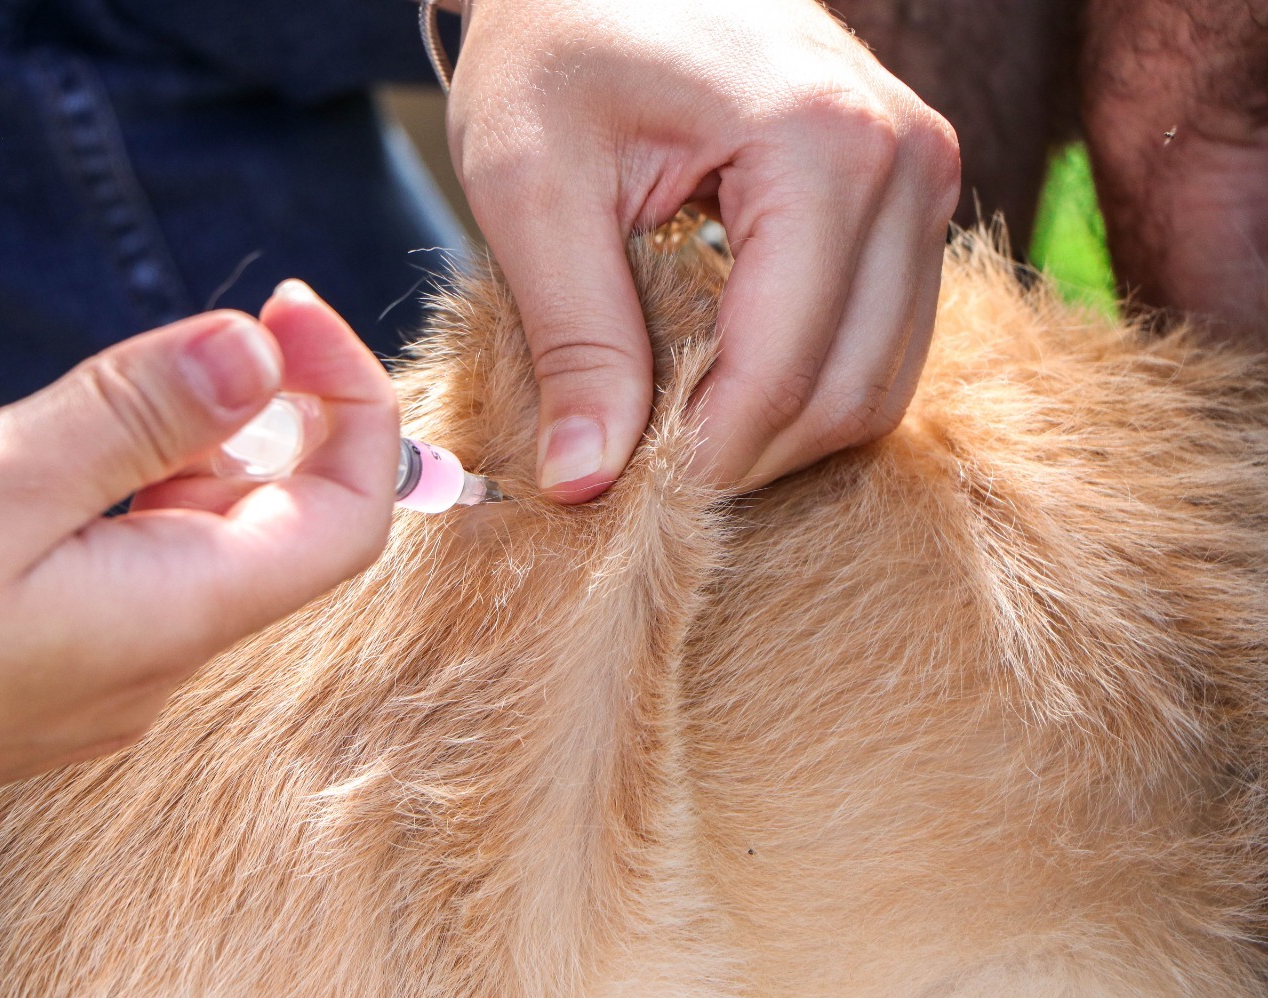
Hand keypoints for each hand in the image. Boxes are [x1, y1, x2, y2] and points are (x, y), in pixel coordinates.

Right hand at [0, 281, 396, 873]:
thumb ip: (137, 414)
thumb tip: (261, 352)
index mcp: (175, 618)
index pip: (347, 514)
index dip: (347, 401)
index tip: (285, 309)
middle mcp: (155, 656)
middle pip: (237, 500)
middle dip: (156, 416)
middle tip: (37, 406)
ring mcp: (92, 666)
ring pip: (134, 508)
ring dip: (53, 451)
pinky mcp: (31, 662)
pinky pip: (67, 544)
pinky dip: (7, 493)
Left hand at [448, 0, 960, 499]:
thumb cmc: (555, 43)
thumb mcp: (532, 186)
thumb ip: (573, 338)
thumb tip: (587, 484)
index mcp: (818, 143)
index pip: (782, 368)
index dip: (701, 458)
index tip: (619, 495)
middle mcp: (904, 158)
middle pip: (850, 389)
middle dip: (743, 457)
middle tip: (641, 474)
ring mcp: (922, 172)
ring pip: (879, 379)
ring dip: (778, 430)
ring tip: (672, 428)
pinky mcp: (909, 192)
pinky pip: (881, 337)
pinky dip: (804, 383)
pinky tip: (718, 379)